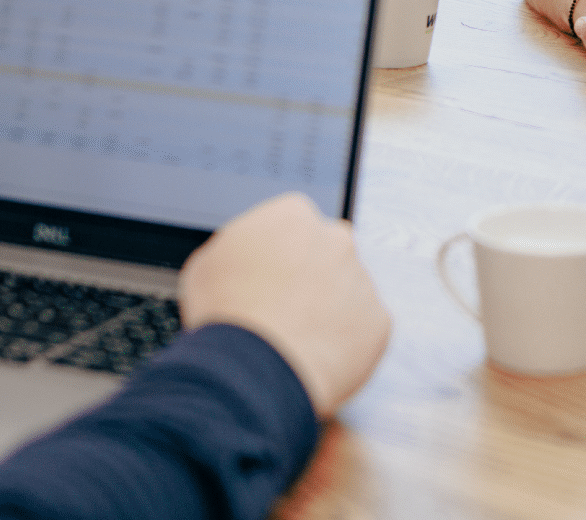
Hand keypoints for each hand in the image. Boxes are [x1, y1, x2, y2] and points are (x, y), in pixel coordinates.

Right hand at [179, 192, 390, 416]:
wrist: (251, 371)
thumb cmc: (224, 317)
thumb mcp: (206, 265)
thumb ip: (238, 250)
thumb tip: (244, 258)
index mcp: (293, 215)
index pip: (294, 225)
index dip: (279, 255)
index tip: (270, 278)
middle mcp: (336, 238)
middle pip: (327, 253)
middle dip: (311, 277)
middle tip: (285, 311)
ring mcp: (362, 279)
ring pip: (348, 292)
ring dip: (329, 311)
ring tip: (295, 343)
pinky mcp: (379, 320)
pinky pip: (364, 330)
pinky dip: (346, 345)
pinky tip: (316, 359)